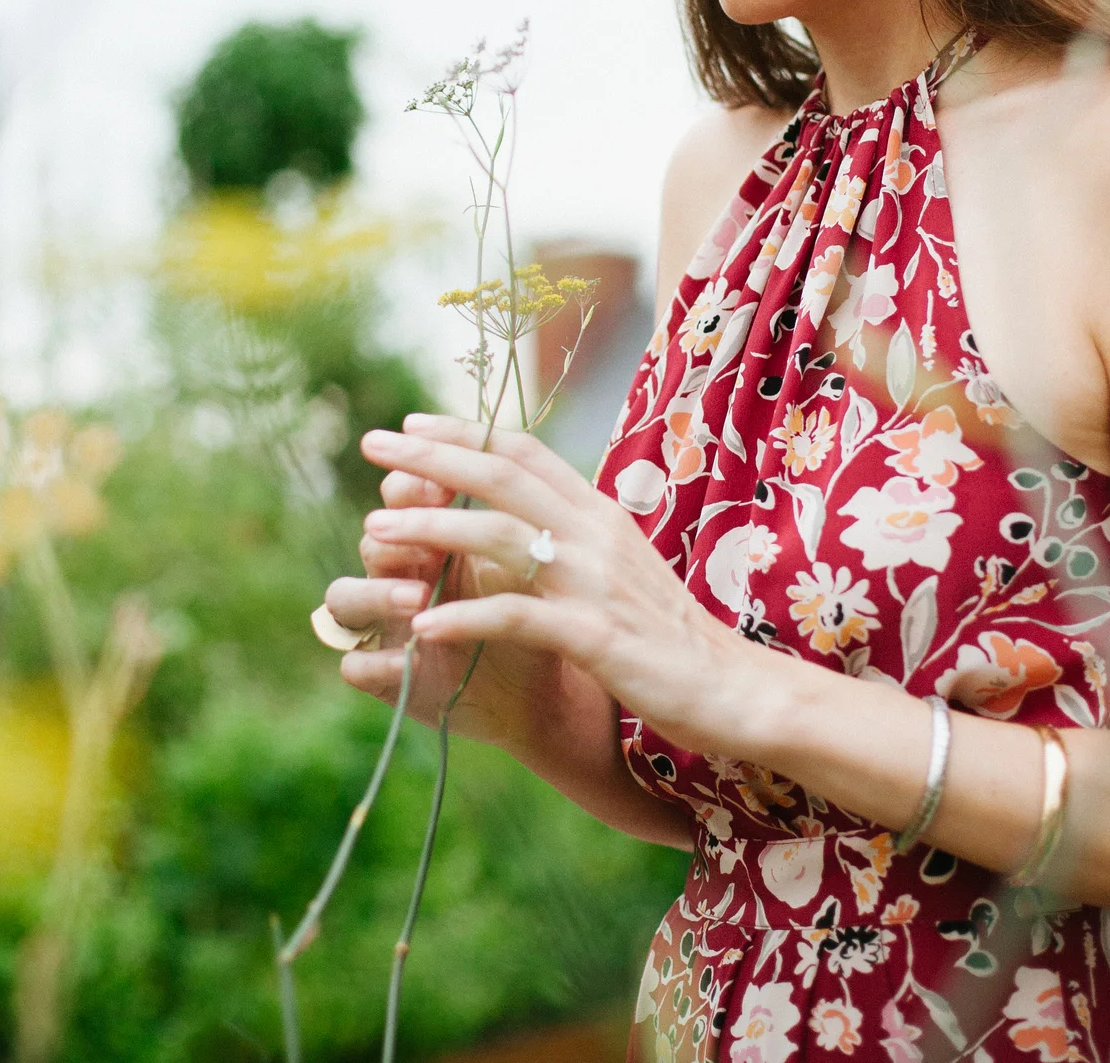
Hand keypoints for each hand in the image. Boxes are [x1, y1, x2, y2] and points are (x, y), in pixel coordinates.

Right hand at [321, 457, 565, 752]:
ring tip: (416, 597)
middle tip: (430, 541)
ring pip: (344, 598)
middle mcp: (398, 574)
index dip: (412, 483)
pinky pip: (355, 666)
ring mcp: (385, 624)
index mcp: (432, 535)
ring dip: (375, 592)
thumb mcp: (526, 563)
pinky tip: (405, 661)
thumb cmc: (532, 613)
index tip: (443, 486)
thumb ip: (508, 522)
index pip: (402, 495)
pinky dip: (374, 662)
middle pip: (371, 539)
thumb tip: (509, 467)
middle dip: (395, 533)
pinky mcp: (384, 676)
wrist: (542, 689)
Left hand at [356, 413, 760, 759]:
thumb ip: (580, 540)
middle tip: (372, 444)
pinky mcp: (594, 636)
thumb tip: (530, 521)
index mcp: (602, 514)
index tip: (411, 422)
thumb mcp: (626, 570)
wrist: (737, 688)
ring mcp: (595, 582)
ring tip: (376, 532)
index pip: (526, 452)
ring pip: (498, 535)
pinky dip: (465, 617)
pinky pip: (515, 617)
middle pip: (501, 476)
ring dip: (430, 530)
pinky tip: (422, 627)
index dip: (465, 432)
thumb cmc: (674, 638)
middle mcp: (596, 534)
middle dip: (430, 457)